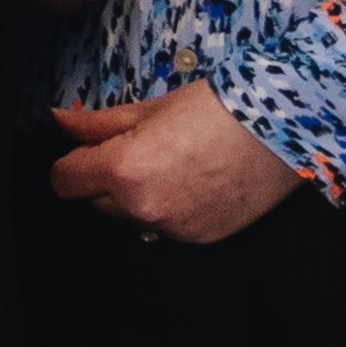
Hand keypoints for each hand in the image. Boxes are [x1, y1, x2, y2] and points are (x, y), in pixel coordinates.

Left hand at [47, 87, 301, 243]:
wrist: (284, 126)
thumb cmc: (219, 108)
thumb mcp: (150, 108)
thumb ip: (99, 124)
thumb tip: (61, 122)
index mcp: (124, 171)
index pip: (64, 181)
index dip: (71, 164)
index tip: (83, 153)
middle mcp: (144, 207)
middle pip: (95, 202)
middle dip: (106, 179)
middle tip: (138, 150)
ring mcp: (173, 228)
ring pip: (131, 216)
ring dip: (138, 197)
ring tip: (173, 163)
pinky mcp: (200, 238)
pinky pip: (167, 227)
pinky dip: (171, 208)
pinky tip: (195, 181)